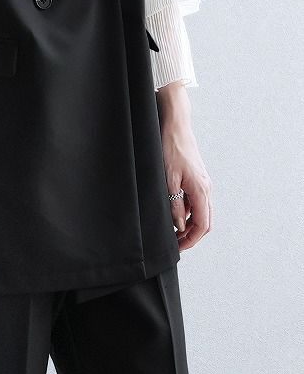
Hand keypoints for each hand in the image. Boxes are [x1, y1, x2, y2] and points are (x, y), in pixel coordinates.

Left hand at [157, 84, 212, 251]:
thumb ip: (175, 205)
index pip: (202, 226)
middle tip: (175, 244)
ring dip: (190, 225)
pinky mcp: (197, 178)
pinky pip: (197, 201)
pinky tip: (174, 213)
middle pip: (205, 221)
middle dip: (191, 236)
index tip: (178, 248)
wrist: (175, 125)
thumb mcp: (168, 180)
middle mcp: (206, 189)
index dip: (191, 240)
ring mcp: (203, 183)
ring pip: (202, 212)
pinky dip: (189, 212)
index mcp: (201, 191)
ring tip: (173, 232)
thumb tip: (179, 225)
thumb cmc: (171, 149)